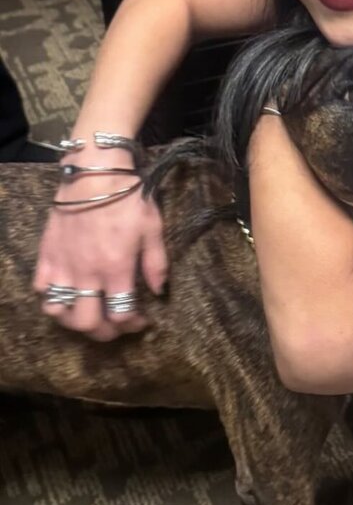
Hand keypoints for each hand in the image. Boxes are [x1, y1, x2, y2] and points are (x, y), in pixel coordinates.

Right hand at [33, 161, 167, 341]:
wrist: (94, 171)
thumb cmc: (128, 197)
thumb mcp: (152, 228)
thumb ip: (156, 263)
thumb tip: (159, 291)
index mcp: (116, 269)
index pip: (121, 314)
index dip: (133, 325)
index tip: (141, 321)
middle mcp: (86, 273)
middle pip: (87, 322)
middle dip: (104, 332)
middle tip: (115, 327)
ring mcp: (63, 265)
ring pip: (58, 312)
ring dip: (74, 320)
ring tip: (88, 313)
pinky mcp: (47, 254)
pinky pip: (41, 288)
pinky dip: (52, 297)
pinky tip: (67, 290)